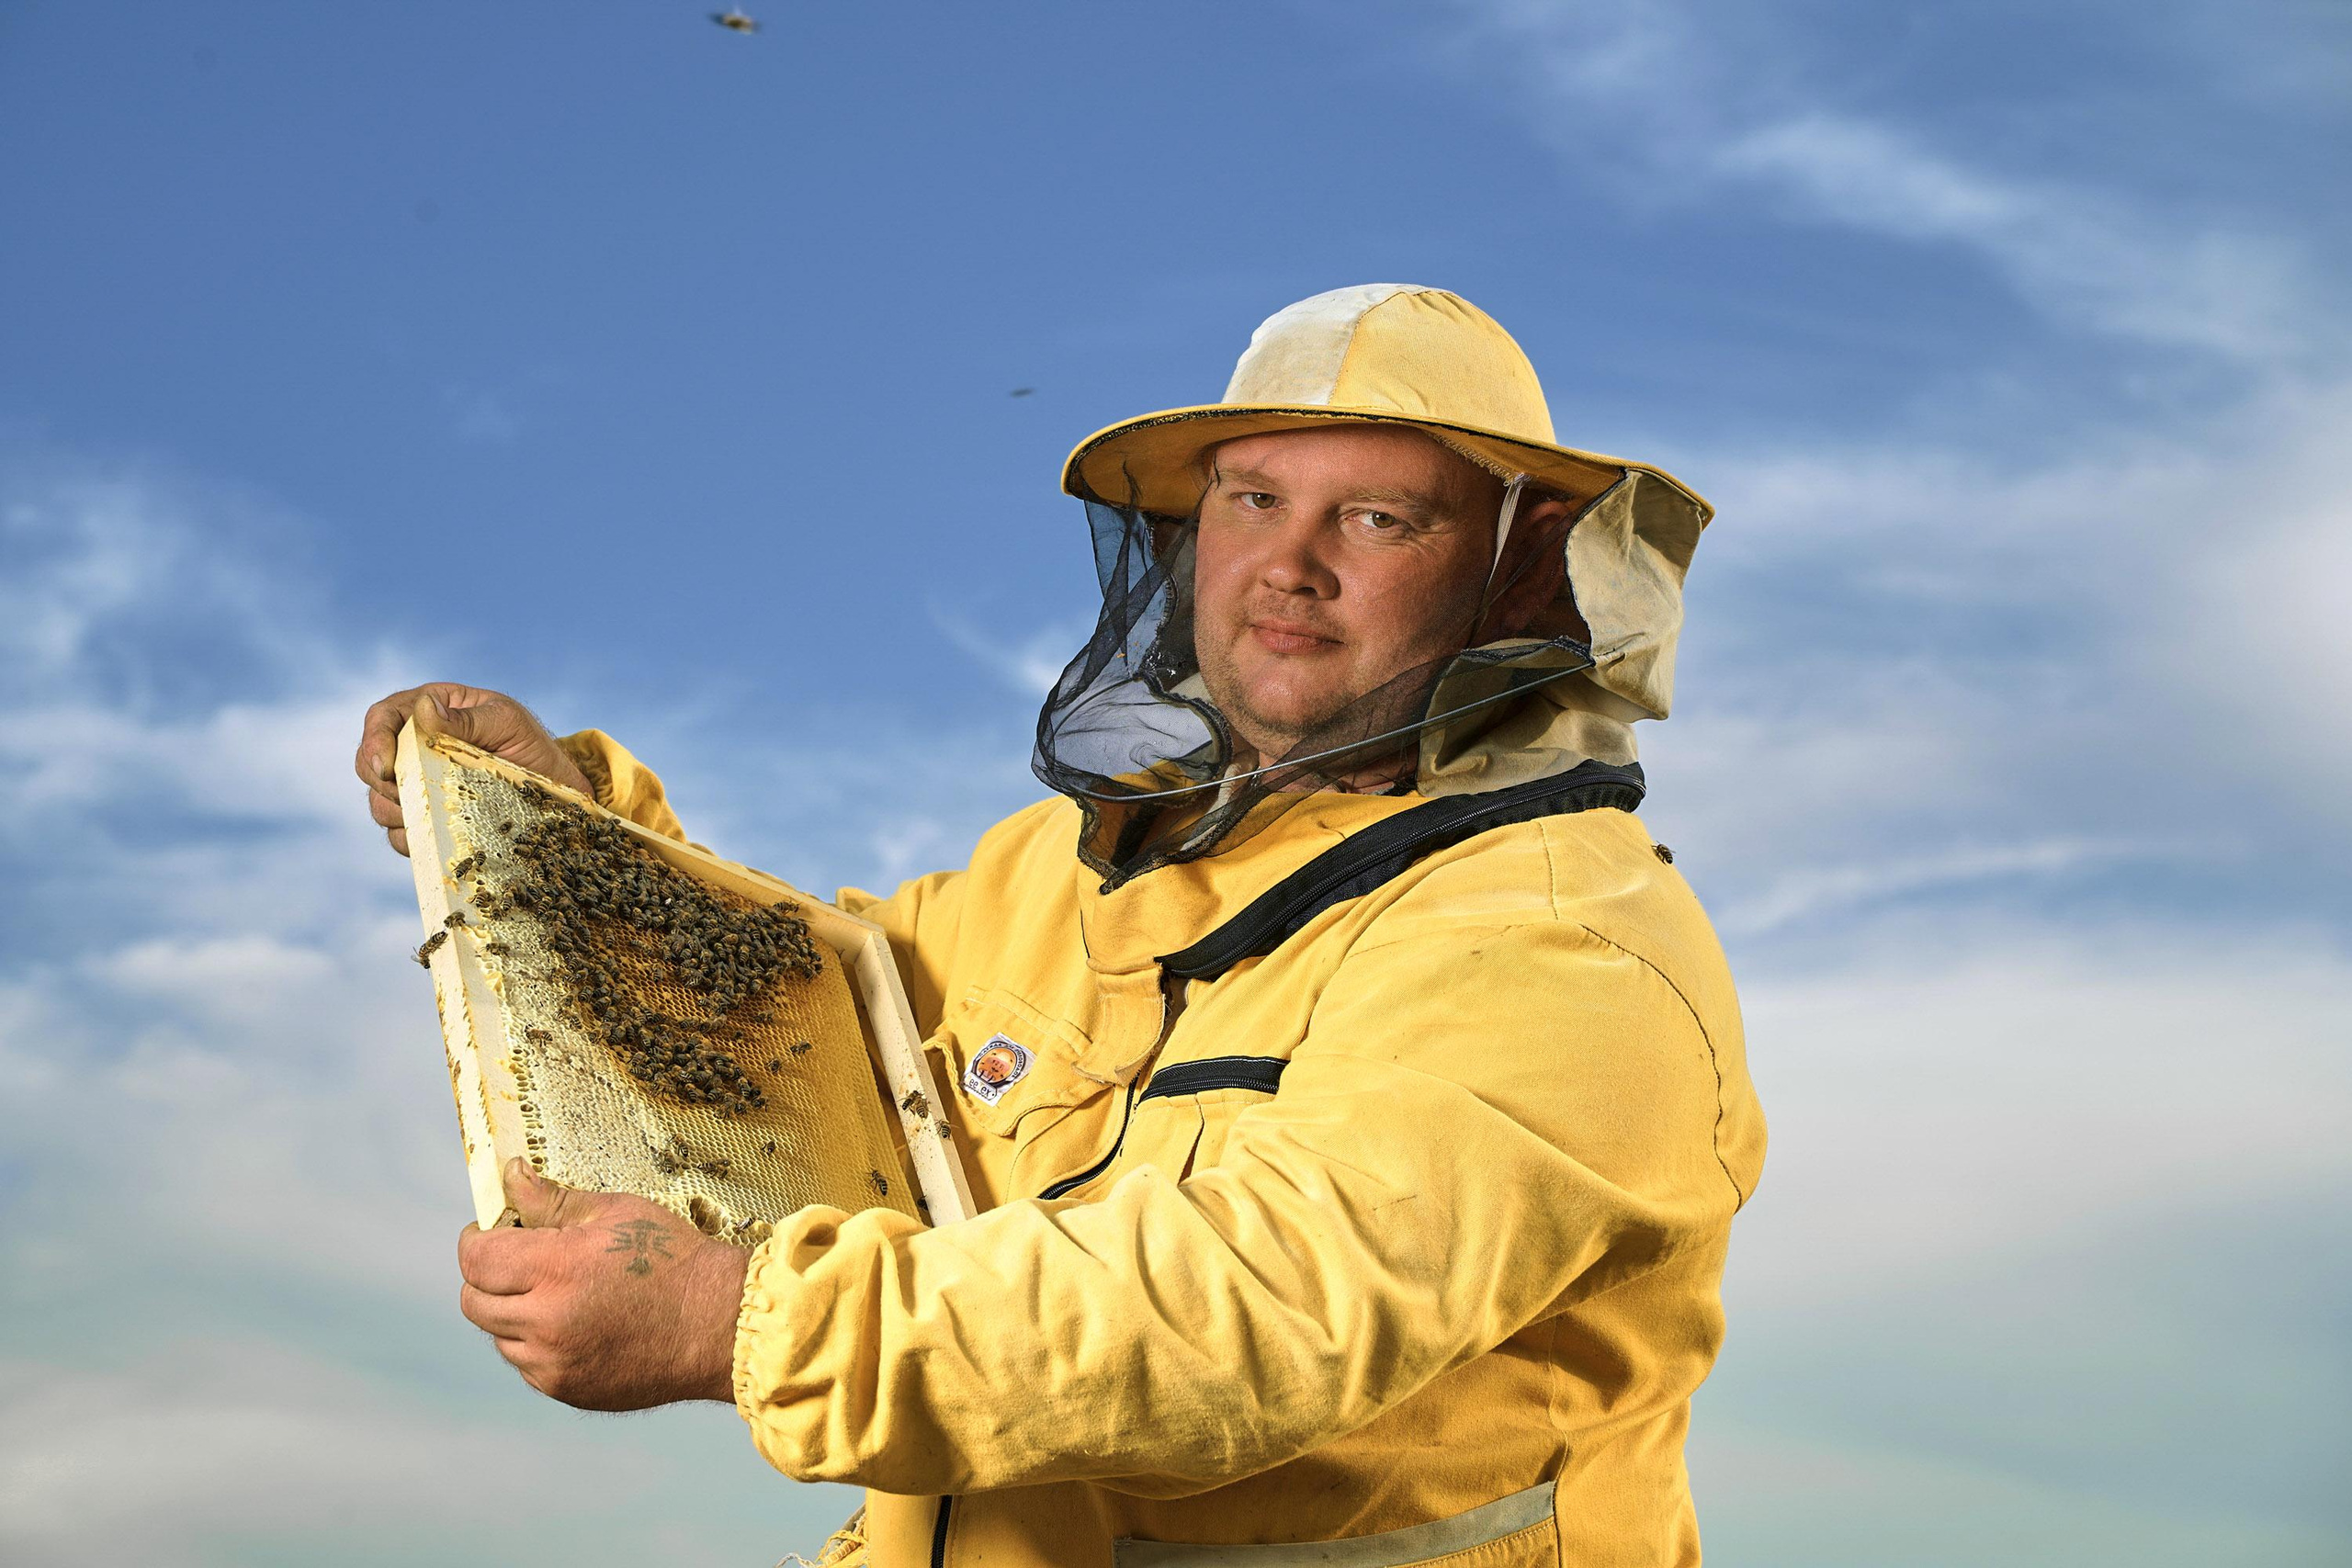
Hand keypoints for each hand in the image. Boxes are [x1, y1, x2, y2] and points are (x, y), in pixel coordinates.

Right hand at [354, 683, 594, 854]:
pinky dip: (410, 837)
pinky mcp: (426, 817)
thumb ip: (468, 719)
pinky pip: (400, 833)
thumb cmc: (531, 746)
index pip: (384, 718)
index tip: (385, 765)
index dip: (374, 739)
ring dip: (395, 810)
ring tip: (431, 813)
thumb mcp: (507, 723)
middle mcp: (415, 747)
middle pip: (370, 762)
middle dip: (381, 780)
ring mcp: (417, 784)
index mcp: (429, 712)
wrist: (554, 791)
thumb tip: (424, 710)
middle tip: (406, 794)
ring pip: (380, 800)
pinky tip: (434, 835)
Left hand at [457, 1159, 750, 1411]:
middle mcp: (545, 1322)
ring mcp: (553, 1363)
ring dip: (513, 1314)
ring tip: (558, 1295)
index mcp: (555, 1269)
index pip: (476, 1259)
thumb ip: (554, 1200)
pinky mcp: (567, 1390)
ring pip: (499, 1336)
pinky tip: (577, 1326)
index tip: (490, 1232)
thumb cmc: (673, 1260)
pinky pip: (528, 1365)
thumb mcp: (616, 1213)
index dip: (476, 1241)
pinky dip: (538, 1345)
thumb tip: (511, 1175)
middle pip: (474, 1302)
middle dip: (488, 1277)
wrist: (719, 1325)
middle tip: (520, 1263)